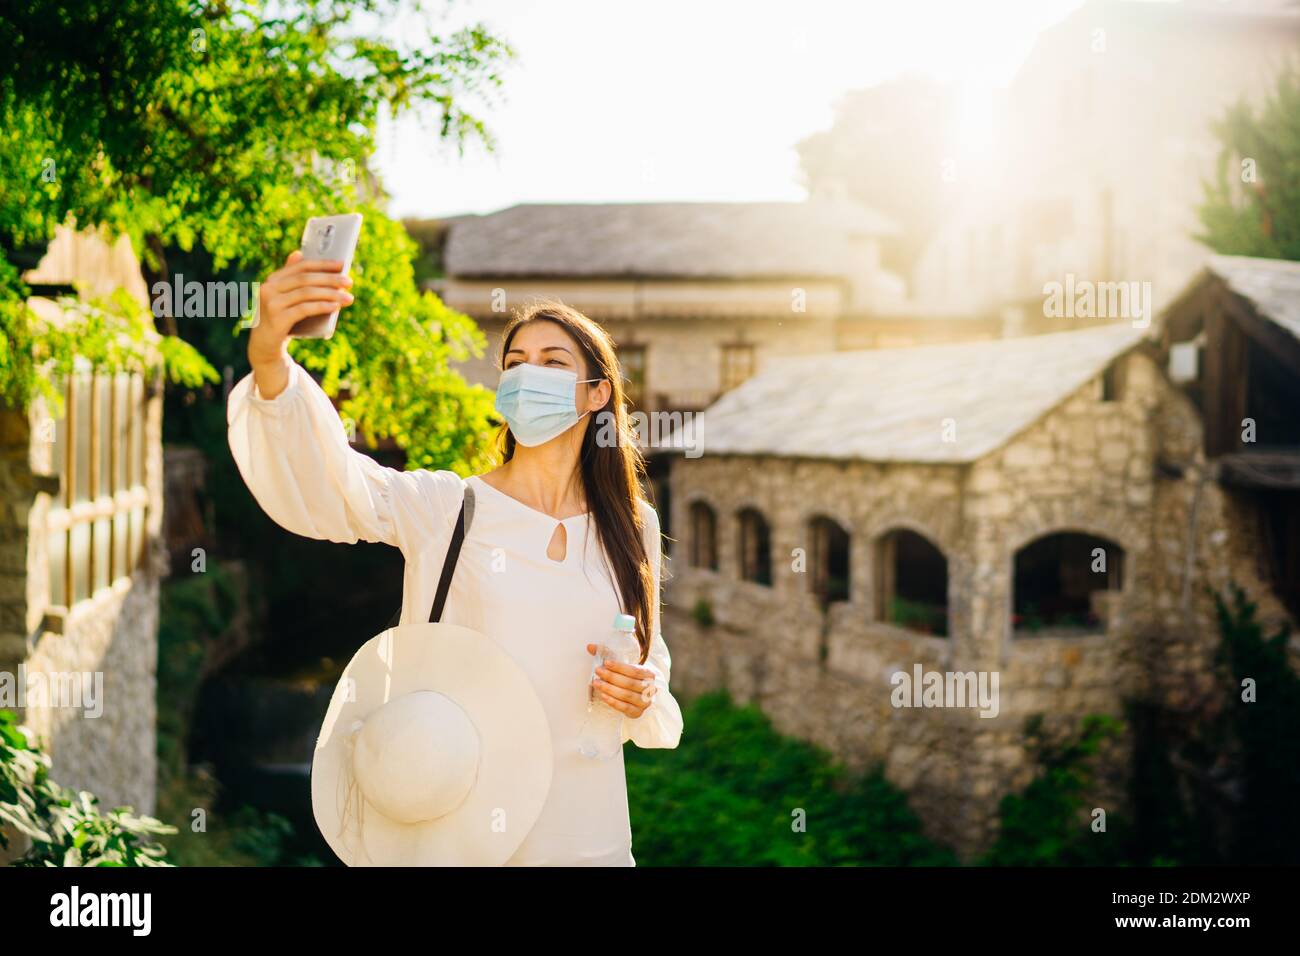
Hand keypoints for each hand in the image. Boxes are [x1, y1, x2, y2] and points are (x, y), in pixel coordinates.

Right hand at [247, 250, 353, 366]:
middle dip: (330, 279)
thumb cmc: (280, 319)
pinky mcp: (277, 320)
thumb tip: (299, 253)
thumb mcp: (284, 298)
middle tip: (349, 282)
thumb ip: (291, 280)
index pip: (300, 267)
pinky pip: (304, 309)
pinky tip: (335, 307)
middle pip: (305, 279)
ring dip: (331, 294)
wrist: (265, 346)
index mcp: (272, 280)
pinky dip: (322, 306)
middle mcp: (268, 289)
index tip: (342, 265)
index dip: (322, 264)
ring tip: (348, 298)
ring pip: (306, 293)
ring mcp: (271, 304)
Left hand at [586, 643, 657, 717]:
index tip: (606, 663)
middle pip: (630, 683)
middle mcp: (650, 688)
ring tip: (597, 683)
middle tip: (598, 672)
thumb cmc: (628, 677)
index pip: (634, 670)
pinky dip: (613, 702)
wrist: (638, 694)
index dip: (620, 667)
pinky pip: (625, 708)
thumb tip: (590, 647)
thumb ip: (607, 654)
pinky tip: (603, 696)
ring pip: (627, 695)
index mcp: (649, 674)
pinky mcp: (637, 713)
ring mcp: (644, 702)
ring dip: (610, 689)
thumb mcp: (621, 665)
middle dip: (612, 677)